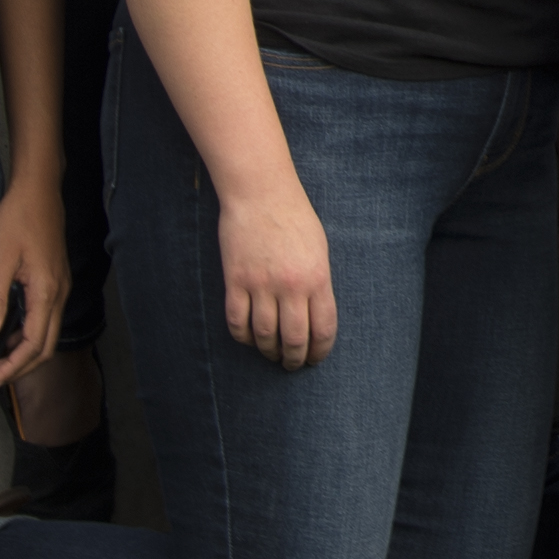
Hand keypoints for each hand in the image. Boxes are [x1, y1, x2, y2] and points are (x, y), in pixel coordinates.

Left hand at [0, 169, 69, 394]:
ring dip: (25, 352)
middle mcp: (59, 294)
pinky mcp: (56, 280)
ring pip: (48, 333)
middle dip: (21, 367)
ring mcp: (60, 287)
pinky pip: (47, 317)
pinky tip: (9, 332)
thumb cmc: (18, 218)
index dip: (12, 367)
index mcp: (46, 292)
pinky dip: (29, 333)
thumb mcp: (0, 257)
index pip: (34, 344)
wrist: (39, 189)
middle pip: (46, 346)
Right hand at [220, 178, 337, 368]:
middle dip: (294, 359)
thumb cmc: (294, 218)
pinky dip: (243, 338)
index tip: (315, 360)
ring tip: (271, 355)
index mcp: (318, 278)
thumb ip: (318, 284)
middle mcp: (291, 285)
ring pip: (265, 336)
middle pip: (294, 340)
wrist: (261, 193)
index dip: (319, 352)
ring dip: (269, 352)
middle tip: (291, 365)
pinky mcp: (236, 280)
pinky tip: (249, 339)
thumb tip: (314, 318)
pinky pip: (237, 322)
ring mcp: (261, 284)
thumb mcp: (319, 250)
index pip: (322, 329)